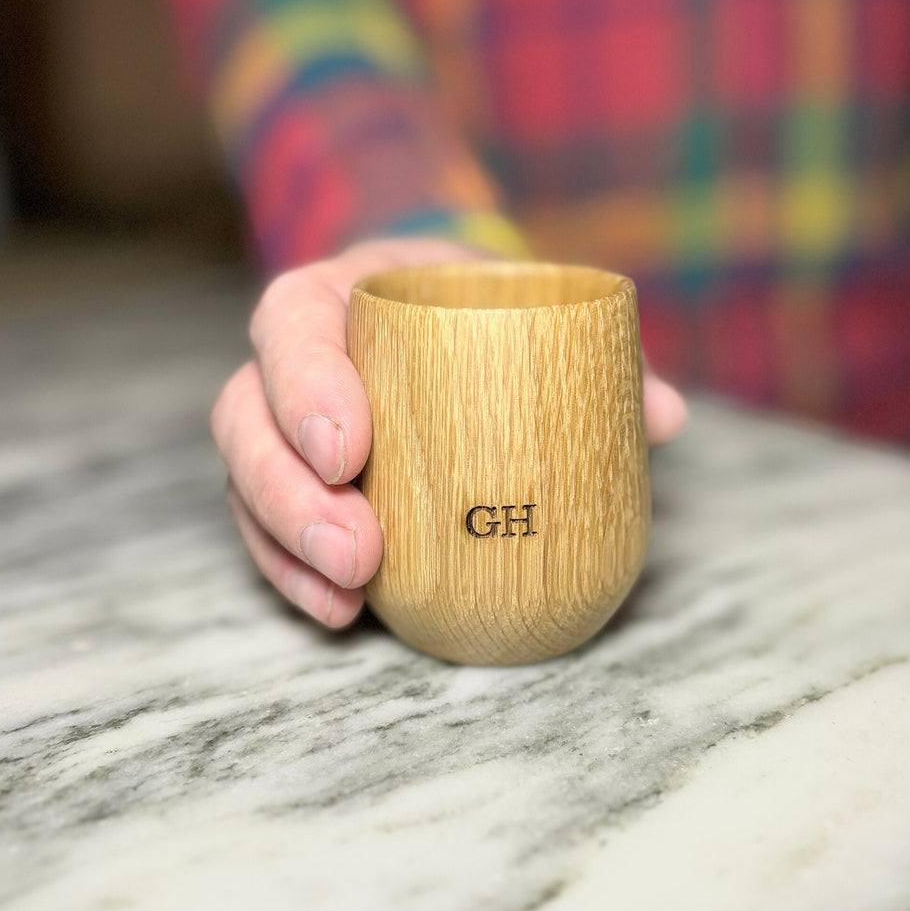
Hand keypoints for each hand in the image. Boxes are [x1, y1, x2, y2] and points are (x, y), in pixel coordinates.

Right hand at [212, 237, 687, 628]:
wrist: (452, 317)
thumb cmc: (487, 310)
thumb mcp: (534, 303)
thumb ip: (598, 349)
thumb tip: (663, 417)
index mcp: (339, 298)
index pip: (292, 324)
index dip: (305, 386)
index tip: (352, 448)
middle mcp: (295, 361)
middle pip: (247, 418)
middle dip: (289, 492)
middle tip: (359, 551)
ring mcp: (286, 428)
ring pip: (247, 482)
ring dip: (288, 547)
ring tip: (350, 592)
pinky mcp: (295, 483)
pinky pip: (268, 531)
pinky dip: (296, 576)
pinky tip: (341, 612)